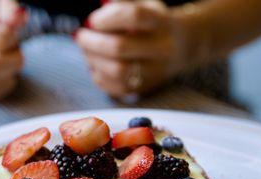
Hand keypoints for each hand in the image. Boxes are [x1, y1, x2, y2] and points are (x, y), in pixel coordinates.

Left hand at [75, 1, 196, 97]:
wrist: (179, 49)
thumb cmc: (153, 25)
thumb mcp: (145, 5)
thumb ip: (121, 4)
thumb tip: (96, 15)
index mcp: (161, 23)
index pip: (134, 16)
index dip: (108, 18)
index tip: (93, 20)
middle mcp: (161, 49)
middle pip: (120, 48)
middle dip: (93, 42)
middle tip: (81, 36)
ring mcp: (153, 72)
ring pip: (117, 71)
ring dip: (94, 60)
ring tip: (87, 50)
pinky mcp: (142, 89)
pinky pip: (114, 87)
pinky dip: (98, 75)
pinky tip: (96, 65)